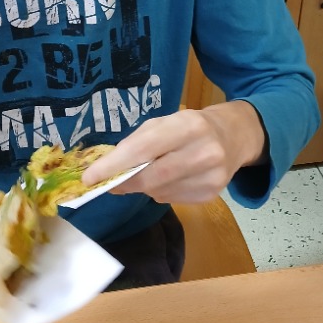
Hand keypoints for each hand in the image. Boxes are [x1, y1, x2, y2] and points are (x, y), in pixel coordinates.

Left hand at [81, 101, 267, 203]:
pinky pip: (172, 200)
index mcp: (189, 125)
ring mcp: (212, 176)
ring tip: (146, 174)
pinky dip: (160, 192)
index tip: (89, 178)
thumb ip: (138, 142)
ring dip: (143, 187)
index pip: (144, 148)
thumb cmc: (190, 126)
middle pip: (151, 176)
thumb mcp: (166, 122)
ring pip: (159, 192)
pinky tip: (168, 180)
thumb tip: (107, 171)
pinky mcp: (212, 194)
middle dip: (124, 182)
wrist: (234, 136)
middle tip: (107, 184)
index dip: (114, 165)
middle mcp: (205, 151)